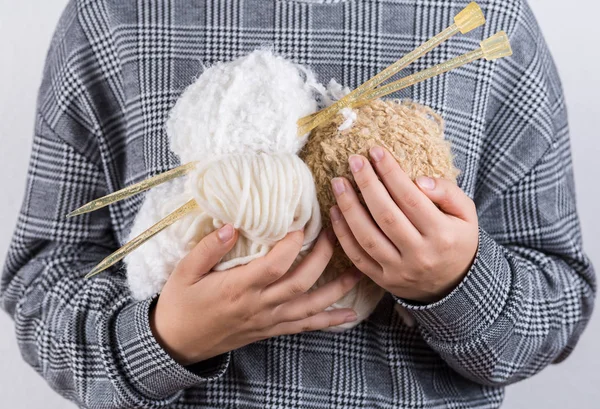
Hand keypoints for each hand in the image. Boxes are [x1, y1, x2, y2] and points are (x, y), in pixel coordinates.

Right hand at [150, 226, 360, 365]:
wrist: (176, 343)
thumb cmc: (180, 304)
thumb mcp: (184, 272)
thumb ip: (208, 248)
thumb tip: (232, 224)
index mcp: (237, 288)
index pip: (274, 265)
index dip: (291, 243)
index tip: (301, 222)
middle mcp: (258, 306)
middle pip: (300, 282)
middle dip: (322, 258)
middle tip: (334, 235)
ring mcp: (267, 321)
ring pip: (309, 307)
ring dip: (337, 290)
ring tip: (358, 272)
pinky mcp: (270, 330)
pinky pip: (304, 327)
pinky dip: (328, 321)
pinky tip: (348, 316)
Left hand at [329, 146, 478, 303]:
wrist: (454, 285)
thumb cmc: (457, 239)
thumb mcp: (466, 214)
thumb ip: (448, 193)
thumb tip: (419, 181)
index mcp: (442, 235)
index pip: (411, 198)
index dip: (391, 173)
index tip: (376, 152)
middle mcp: (420, 254)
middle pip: (386, 215)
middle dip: (367, 184)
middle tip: (354, 161)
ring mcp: (399, 270)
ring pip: (367, 237)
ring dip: (348, 208)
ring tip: (338, 183)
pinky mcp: (383, 280)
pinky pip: (358, 257)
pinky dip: (343, 234)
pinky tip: (335, 212)